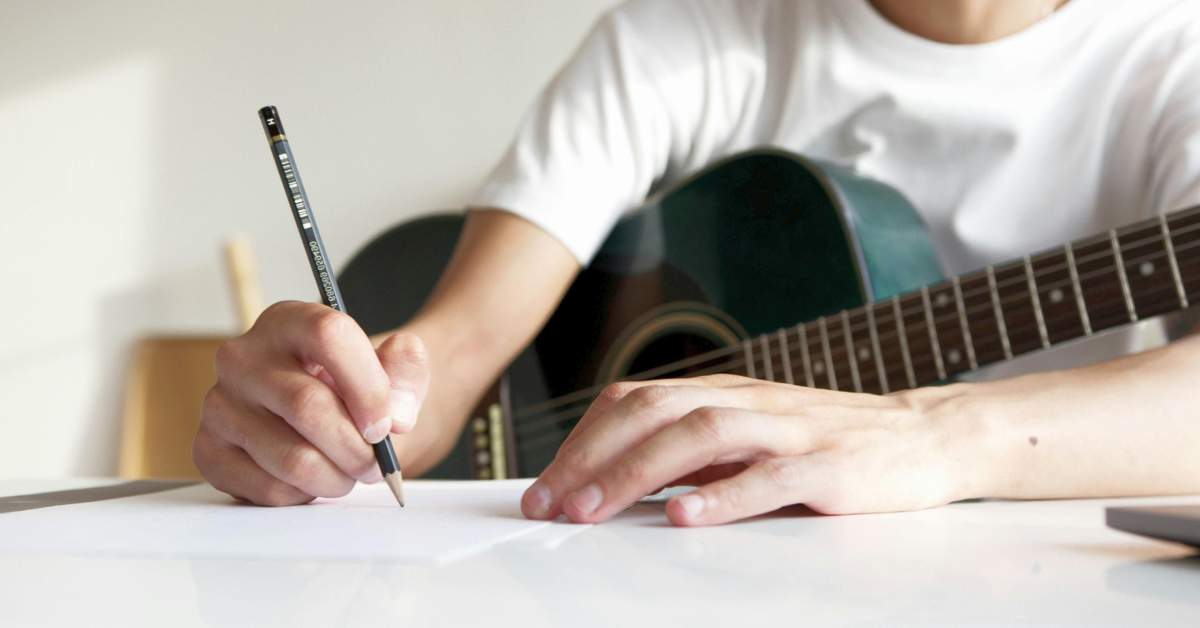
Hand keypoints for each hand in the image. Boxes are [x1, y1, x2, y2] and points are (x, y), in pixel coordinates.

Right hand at [194, 301, 430, 505]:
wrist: (329, 415)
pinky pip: (267, 488)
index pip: (328, 335)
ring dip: (336, 478)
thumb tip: (394, 414)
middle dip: (356, 447)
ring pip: (291, 457)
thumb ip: (408, 372)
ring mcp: (219, 404)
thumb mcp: (396, 368)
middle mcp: (242, 357)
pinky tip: (313, 479)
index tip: (387, 424)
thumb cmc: (360, 389)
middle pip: (307, 405)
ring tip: (348, 472)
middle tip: (376, 463)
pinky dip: (305, 495)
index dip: (367, 386)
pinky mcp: (209, 451)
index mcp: (288, 320)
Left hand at [521, 375, 979, 525]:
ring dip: (636, 472)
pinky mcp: (829, 466)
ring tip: (593, 509)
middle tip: (550, 503)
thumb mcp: (752, 439)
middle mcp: (749, 402)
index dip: (583, 441)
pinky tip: (683, 517)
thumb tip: (619, 482)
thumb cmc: (828, 443)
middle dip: (591, 458)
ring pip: (700, 434)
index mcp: (724, 394)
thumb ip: (695, 454)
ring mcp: (789, 431)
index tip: (544, 486)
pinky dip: (722, 496)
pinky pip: (769, 478)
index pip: (635, 401)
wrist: (925, 436)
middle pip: (654, 412)